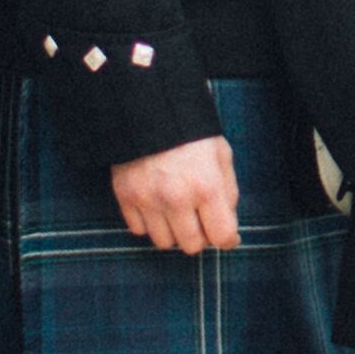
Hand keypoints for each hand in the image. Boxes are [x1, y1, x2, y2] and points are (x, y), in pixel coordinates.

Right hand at [108, 135, 245, 255]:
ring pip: (164, 243)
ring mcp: (148, 199)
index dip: (228, 239)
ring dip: (173, 232)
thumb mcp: (221, 154)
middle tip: (200, 219)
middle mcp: (176, 198)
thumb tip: (228, 226)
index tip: (227, 234)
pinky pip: (138, 230)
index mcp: (206, 185)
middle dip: (200, 236)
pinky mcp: (125, 197)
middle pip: (192, 246)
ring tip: (177, 211)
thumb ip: (228, 193)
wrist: (148, 107)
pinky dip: (149, 223)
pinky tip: (156, 205)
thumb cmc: (191, 131)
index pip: (221, 236)